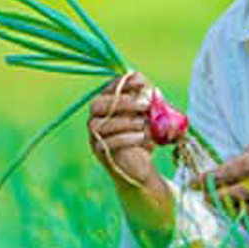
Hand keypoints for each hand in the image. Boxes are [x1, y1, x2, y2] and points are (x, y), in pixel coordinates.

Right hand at [86, 72, 157, 187]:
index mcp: (107, 104)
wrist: (140, 166)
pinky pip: (106, 143)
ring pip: (99, 124)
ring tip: (143, 123)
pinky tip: (142, 137)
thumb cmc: (143, 136)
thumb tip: (153, 91)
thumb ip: (151, 104)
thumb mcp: (150, 117)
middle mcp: (96, 118)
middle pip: (98, 104)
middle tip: (145, 104)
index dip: (123, 83)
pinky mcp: (100, 152)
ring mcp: (94, 136)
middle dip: (122, 102)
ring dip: (124, 121)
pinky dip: (126, 138)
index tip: (141, 81)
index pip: (109, 88)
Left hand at [190, 136, 248, 233]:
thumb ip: (244, 158)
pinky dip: (247, 223)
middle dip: (212, 200)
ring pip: (241, 216)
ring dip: (229, 213)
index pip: (220, 177)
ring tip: (224, 209)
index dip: (202, 183)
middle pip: (226, 200)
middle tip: (205, 200)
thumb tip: (223, 171)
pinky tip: (243, 217)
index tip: (192, 186)